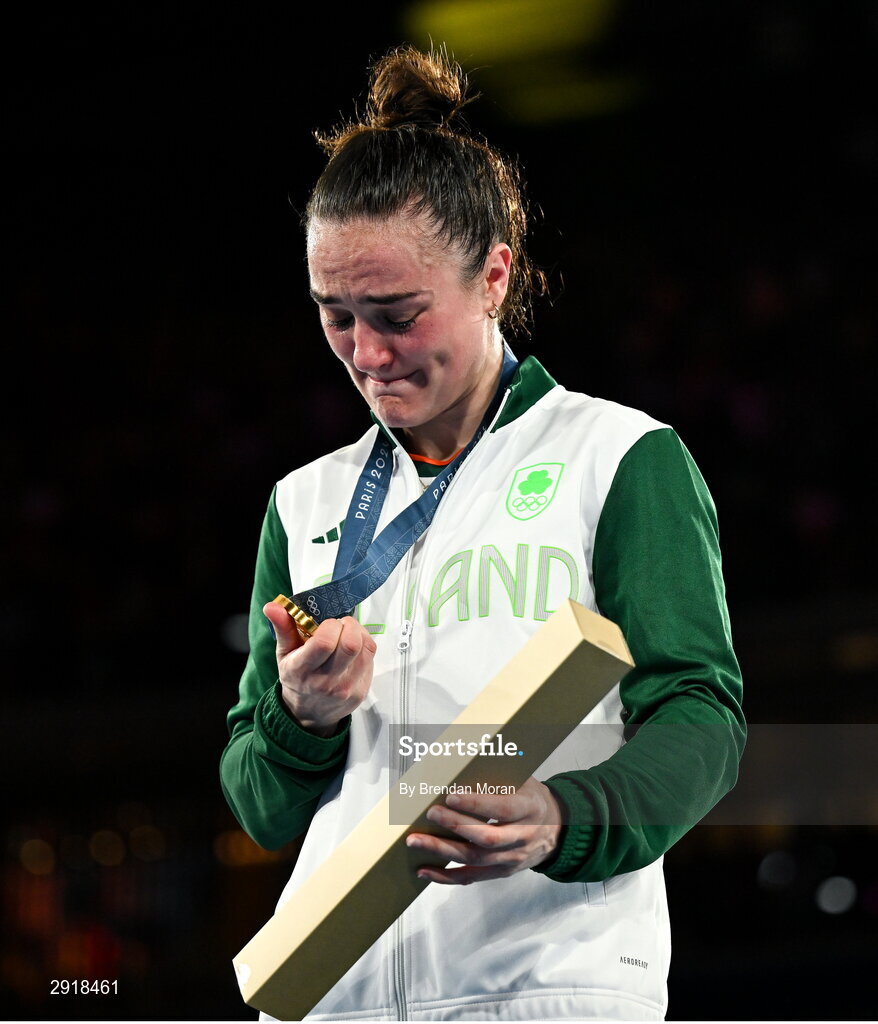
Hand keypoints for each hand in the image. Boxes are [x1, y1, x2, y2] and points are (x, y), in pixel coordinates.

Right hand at [262, 602, 376, 736]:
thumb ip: (283, 628)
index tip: (326, 625)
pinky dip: (365, 646)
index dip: (331, 626)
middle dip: (348, 626)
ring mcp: (346, 688)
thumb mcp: (284, 654)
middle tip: (340, 626)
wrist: (308, 714)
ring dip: (359, 634)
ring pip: (365, 648)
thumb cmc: (297, 679)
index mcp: (302, 670)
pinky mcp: (362, 690)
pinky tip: (353, 648)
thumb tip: (272, 606)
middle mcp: (326, 682)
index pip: (325, 643)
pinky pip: (371, 658)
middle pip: (350, 644)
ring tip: (347, 634)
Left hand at [405, 777, 562, 883]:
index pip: (503, 809)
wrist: (557, 830)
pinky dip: (445, 876)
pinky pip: (470, 878)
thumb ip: (498, 775)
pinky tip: (423, 869)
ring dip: (442, 851)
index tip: (451, 795)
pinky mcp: (500, 872)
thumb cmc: (531, 798)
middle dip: (455, 826)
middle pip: (486, 838)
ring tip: (415, 841)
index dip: (476, 803)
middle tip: (431, 813)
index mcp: (530, 808)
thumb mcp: (524, 780)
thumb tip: (459, 761)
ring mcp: (511, 858)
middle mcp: (522, 837)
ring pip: (474, 860)